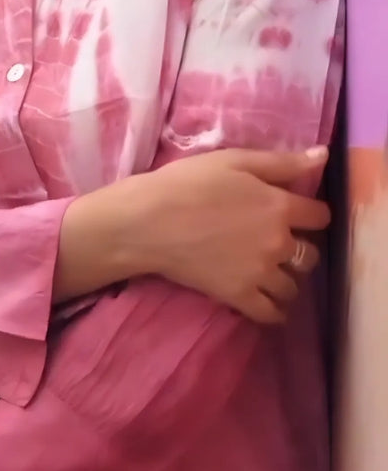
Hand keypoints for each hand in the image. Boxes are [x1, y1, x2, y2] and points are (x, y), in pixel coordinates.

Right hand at [130, 147, 330, 323]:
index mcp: (279, 206)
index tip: (298, 214)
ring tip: (269, 273)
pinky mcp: (239, 295)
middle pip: (311, 255)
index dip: (312, 213)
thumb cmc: (187, 183)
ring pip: (293, 286)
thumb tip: (323, 157)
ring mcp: (260, 273)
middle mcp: (278, 242)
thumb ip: (280, 162)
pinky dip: (274, 311)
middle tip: (277, 244)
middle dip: (299, 248)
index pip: (320, 216)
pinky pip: (271, 313)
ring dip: (286, 279)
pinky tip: (268, 303)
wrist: (147, 220)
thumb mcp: (233, 161)